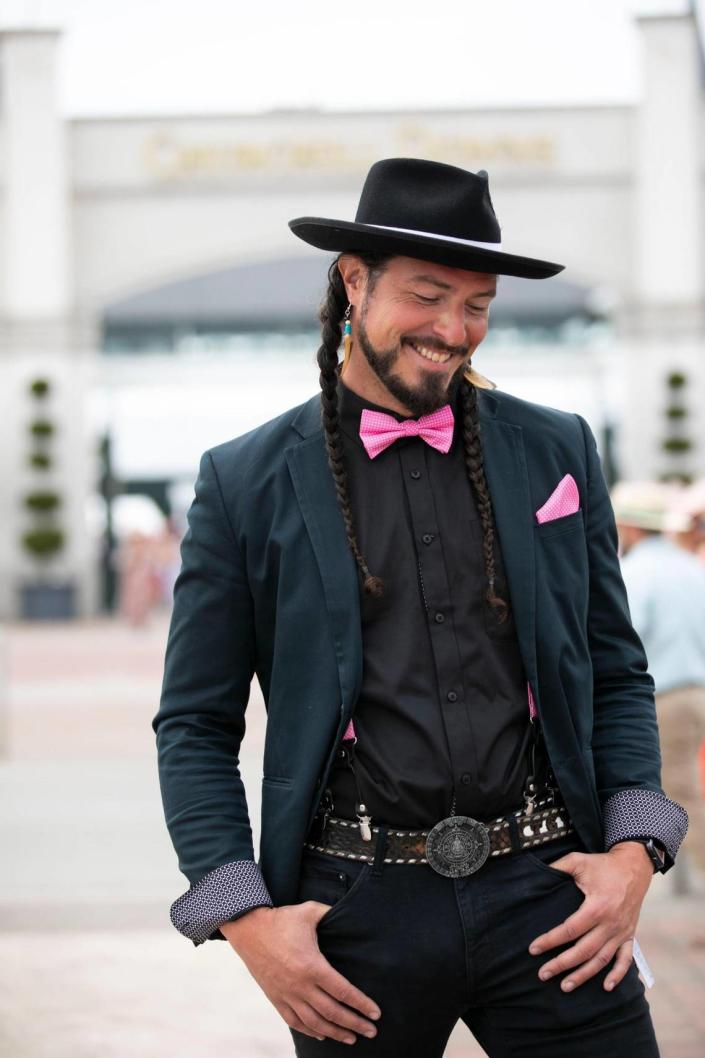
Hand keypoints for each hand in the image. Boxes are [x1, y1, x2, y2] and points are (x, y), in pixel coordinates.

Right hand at [220, 903, 380, 1044]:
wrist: (248, 929)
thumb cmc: (281, 919)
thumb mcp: (310, 911)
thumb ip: (331, 913)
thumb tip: (350, 912)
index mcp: (312, 966)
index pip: (343, 992)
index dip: (361, 1004)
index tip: (376, 1014)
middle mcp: (301, 985)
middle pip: (333, 1012)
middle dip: (354, 1024)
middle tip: (371, 1032)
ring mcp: (287, 994)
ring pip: (315, 1022)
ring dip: (335, 1033)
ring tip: (351, 1038)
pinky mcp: (275, 998)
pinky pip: (294, 1021)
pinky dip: (310, 1031)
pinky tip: (322, 1034)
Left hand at [528, 842, 653, 992]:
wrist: (634, 866)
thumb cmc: (603, 865)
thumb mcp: (578, 861)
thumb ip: (558, 867)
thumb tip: (537, 873)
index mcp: (597, 907)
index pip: (569, 930)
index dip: (550, 940)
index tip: (533, 949)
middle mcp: (610, 924)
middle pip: (583, 950)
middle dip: (562, 964)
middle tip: (543, 974)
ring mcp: (621, 932)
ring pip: (601, 959)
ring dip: (584, 975)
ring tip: (565, 986)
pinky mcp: (629, 935)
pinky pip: (625, 959)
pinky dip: (617, 975)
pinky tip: (606, 987)